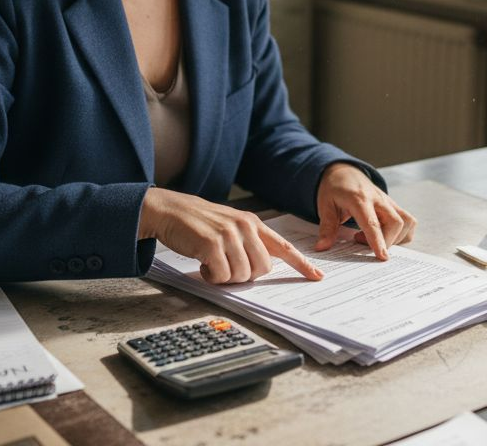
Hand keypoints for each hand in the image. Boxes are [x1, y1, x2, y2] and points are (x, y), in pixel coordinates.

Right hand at [138, 187, 322, 283]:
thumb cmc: (198, 223)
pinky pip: (221, 276)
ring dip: (225, 277)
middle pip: (263, 269)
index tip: (316, 277)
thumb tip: (262, 268)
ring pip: (242, 275)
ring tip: (211, 262)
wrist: (169, 210)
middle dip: (245, 275)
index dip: (301, 264)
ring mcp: (228, 234)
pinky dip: (211, 277)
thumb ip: (248, 242)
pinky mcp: (211, 244)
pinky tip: (202, 263)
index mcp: (253, 223)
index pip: (284, 247)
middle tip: (227, 266)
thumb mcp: (229, 226)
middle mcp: (245, 227)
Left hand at [315, 163, 416, 259]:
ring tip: (372, 238)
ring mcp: (389, 201)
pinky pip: (408, 221)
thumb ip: (326, 228)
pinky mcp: (394, 205)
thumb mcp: (325, 206)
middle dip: (386, 241)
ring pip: (406, 222)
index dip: (378, 241)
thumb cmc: (334, 188)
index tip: (382, 256)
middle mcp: (379, 199)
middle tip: (360, 241)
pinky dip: (402, 233)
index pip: (372, 222)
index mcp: (359, 199)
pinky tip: (384, 235)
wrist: (344, 171)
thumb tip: (322, 248)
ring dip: (395, 238)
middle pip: (395, 223)